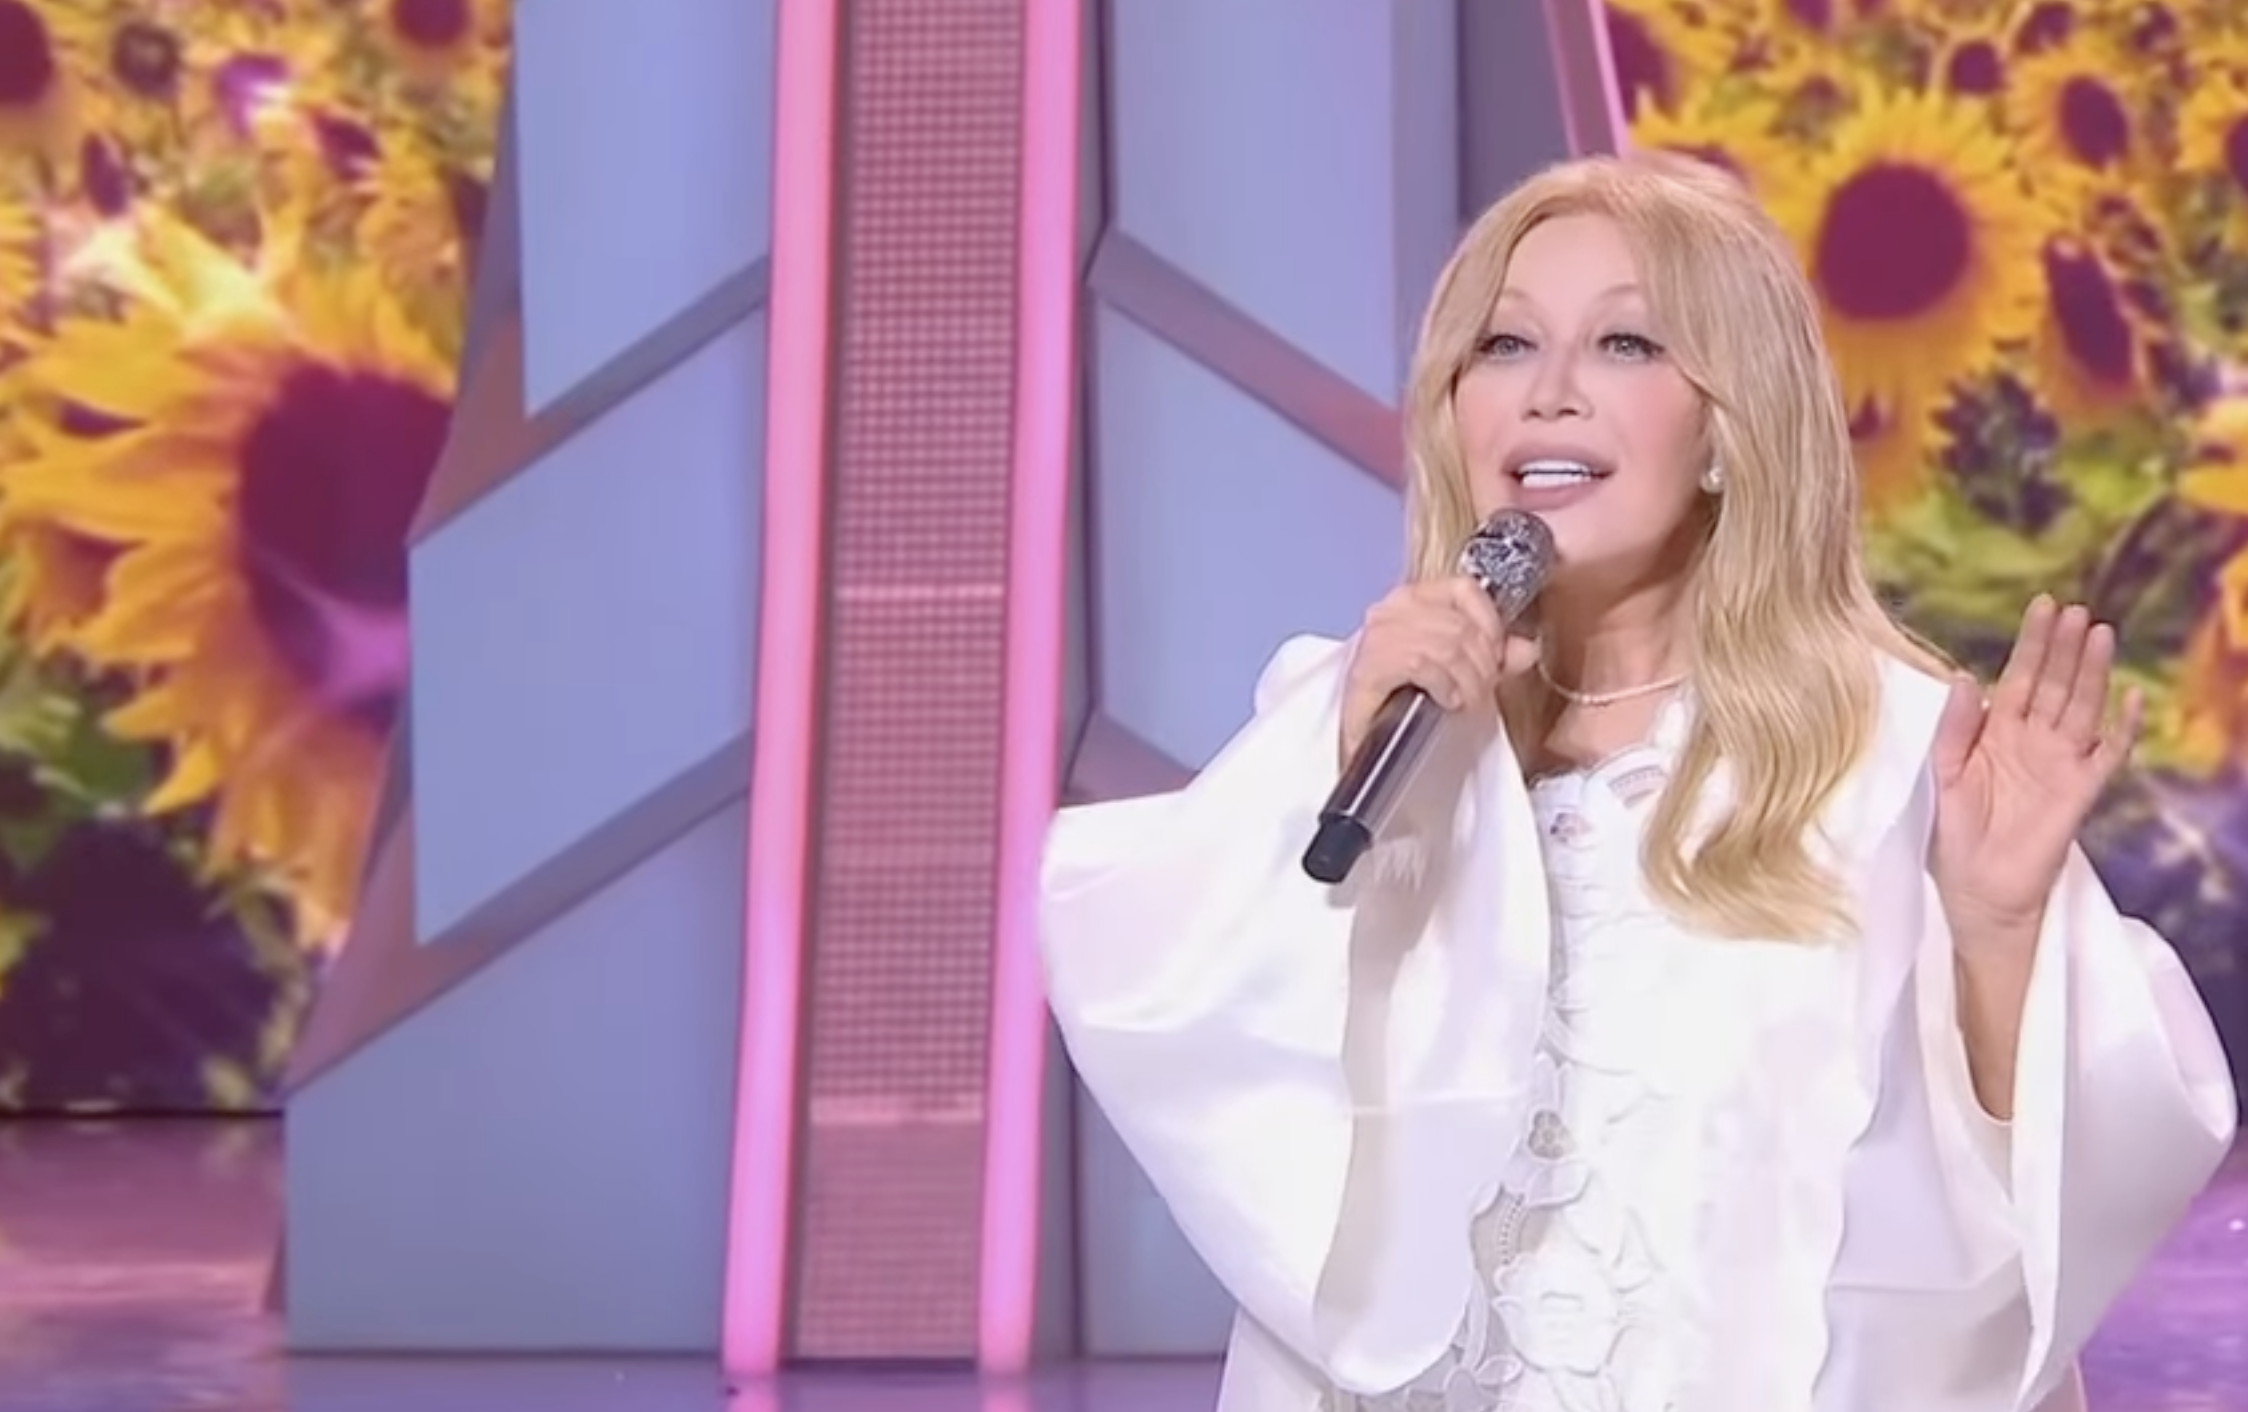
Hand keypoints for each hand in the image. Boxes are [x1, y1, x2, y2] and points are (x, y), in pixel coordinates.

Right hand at [1341, 577, 1538, 763]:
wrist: (1370, 742)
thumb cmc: (1408, 702)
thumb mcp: (1459, 673)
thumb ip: (1493, 657)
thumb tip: (1527, 649)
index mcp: (1413, 598)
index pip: (1464, 588)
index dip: (1490, 623)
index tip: (1497, 657)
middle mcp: (1391, 609)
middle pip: (1460, 625)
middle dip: (1483, 665)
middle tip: (1483, 691)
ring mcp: (1377, 636)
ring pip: (1446, 647)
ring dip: (1467, 681)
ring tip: (1465, 701)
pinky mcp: (1368, 666)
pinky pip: (1421, 664)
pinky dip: (1442, 685)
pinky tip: (1444, 700)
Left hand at [1929, 596, 2141, 942]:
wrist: (1977, 889)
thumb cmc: (1952, 833)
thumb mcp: (1943, 775)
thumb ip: (1954, 728)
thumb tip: (1964, 677)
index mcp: (1996, 731)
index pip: (2018, 676)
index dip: (2031, 643)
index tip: (2044, 605)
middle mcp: (2033, 740)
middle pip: (2054, 684)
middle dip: (2064, 648)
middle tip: (2077, 612)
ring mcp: (2061, 763)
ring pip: (2082, 708)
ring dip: (2092, 673)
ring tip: (2101, 634)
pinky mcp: (2082, 791)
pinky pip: (2109, 755)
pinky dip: (2124, 728)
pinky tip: (2132, 699)